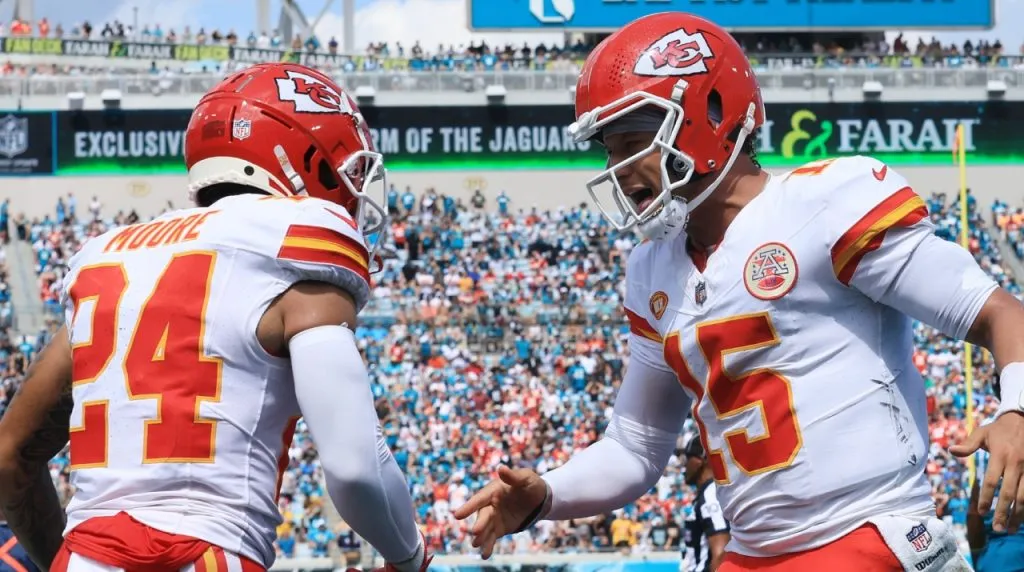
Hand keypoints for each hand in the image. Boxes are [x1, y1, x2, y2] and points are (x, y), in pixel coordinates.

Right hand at [452, 465, 548, 558]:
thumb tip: (501, 469)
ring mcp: (494, 517)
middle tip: (476, 532)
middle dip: (479, 524)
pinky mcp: (499, 528)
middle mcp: (491, 504)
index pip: (479, 499)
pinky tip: (485, 555)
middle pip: (483, 515)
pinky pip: (492, 537)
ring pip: (485, 529)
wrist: (540, 499)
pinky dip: (488, 546)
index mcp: (494, 490)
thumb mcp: (525, 478)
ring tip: (477, 545)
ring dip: (481, 537)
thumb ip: (513, 476)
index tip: (457, 515)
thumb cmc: (531, 485)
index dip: (468, 507)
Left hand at [950, 412, 1023, 532]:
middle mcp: (1016, 463)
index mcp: (1000, 455)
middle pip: (1009, 493)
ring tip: (1010, 528)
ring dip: (1018, 515)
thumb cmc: (1000, 429)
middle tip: (996, 528)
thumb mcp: (982, 432)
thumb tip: (950, 450)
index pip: (991, 481)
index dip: (986, 498)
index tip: (980, 512)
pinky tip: (1022, 517)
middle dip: (1002, 512)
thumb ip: (968, 444)